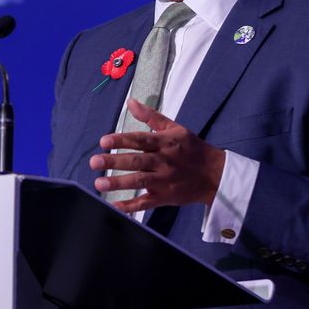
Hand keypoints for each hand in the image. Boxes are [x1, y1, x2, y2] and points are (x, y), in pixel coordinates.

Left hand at [90, 98, 226, 212]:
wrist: (214, 174)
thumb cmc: (192, 149)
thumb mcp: (175, 128)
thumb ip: (151, 116)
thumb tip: (131, 102)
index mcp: (165, 143)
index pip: (140, 140)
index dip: (121, 140)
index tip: (103, 141)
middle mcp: (163, 162)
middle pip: (137, 161)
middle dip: (114, 161)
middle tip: (94, 162)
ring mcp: (164, 181)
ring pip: (140, 182)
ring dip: (119, 183)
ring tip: (99, 183)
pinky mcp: (165, 197)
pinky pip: (146, 203)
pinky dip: (130, 206)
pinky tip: (114, 205)